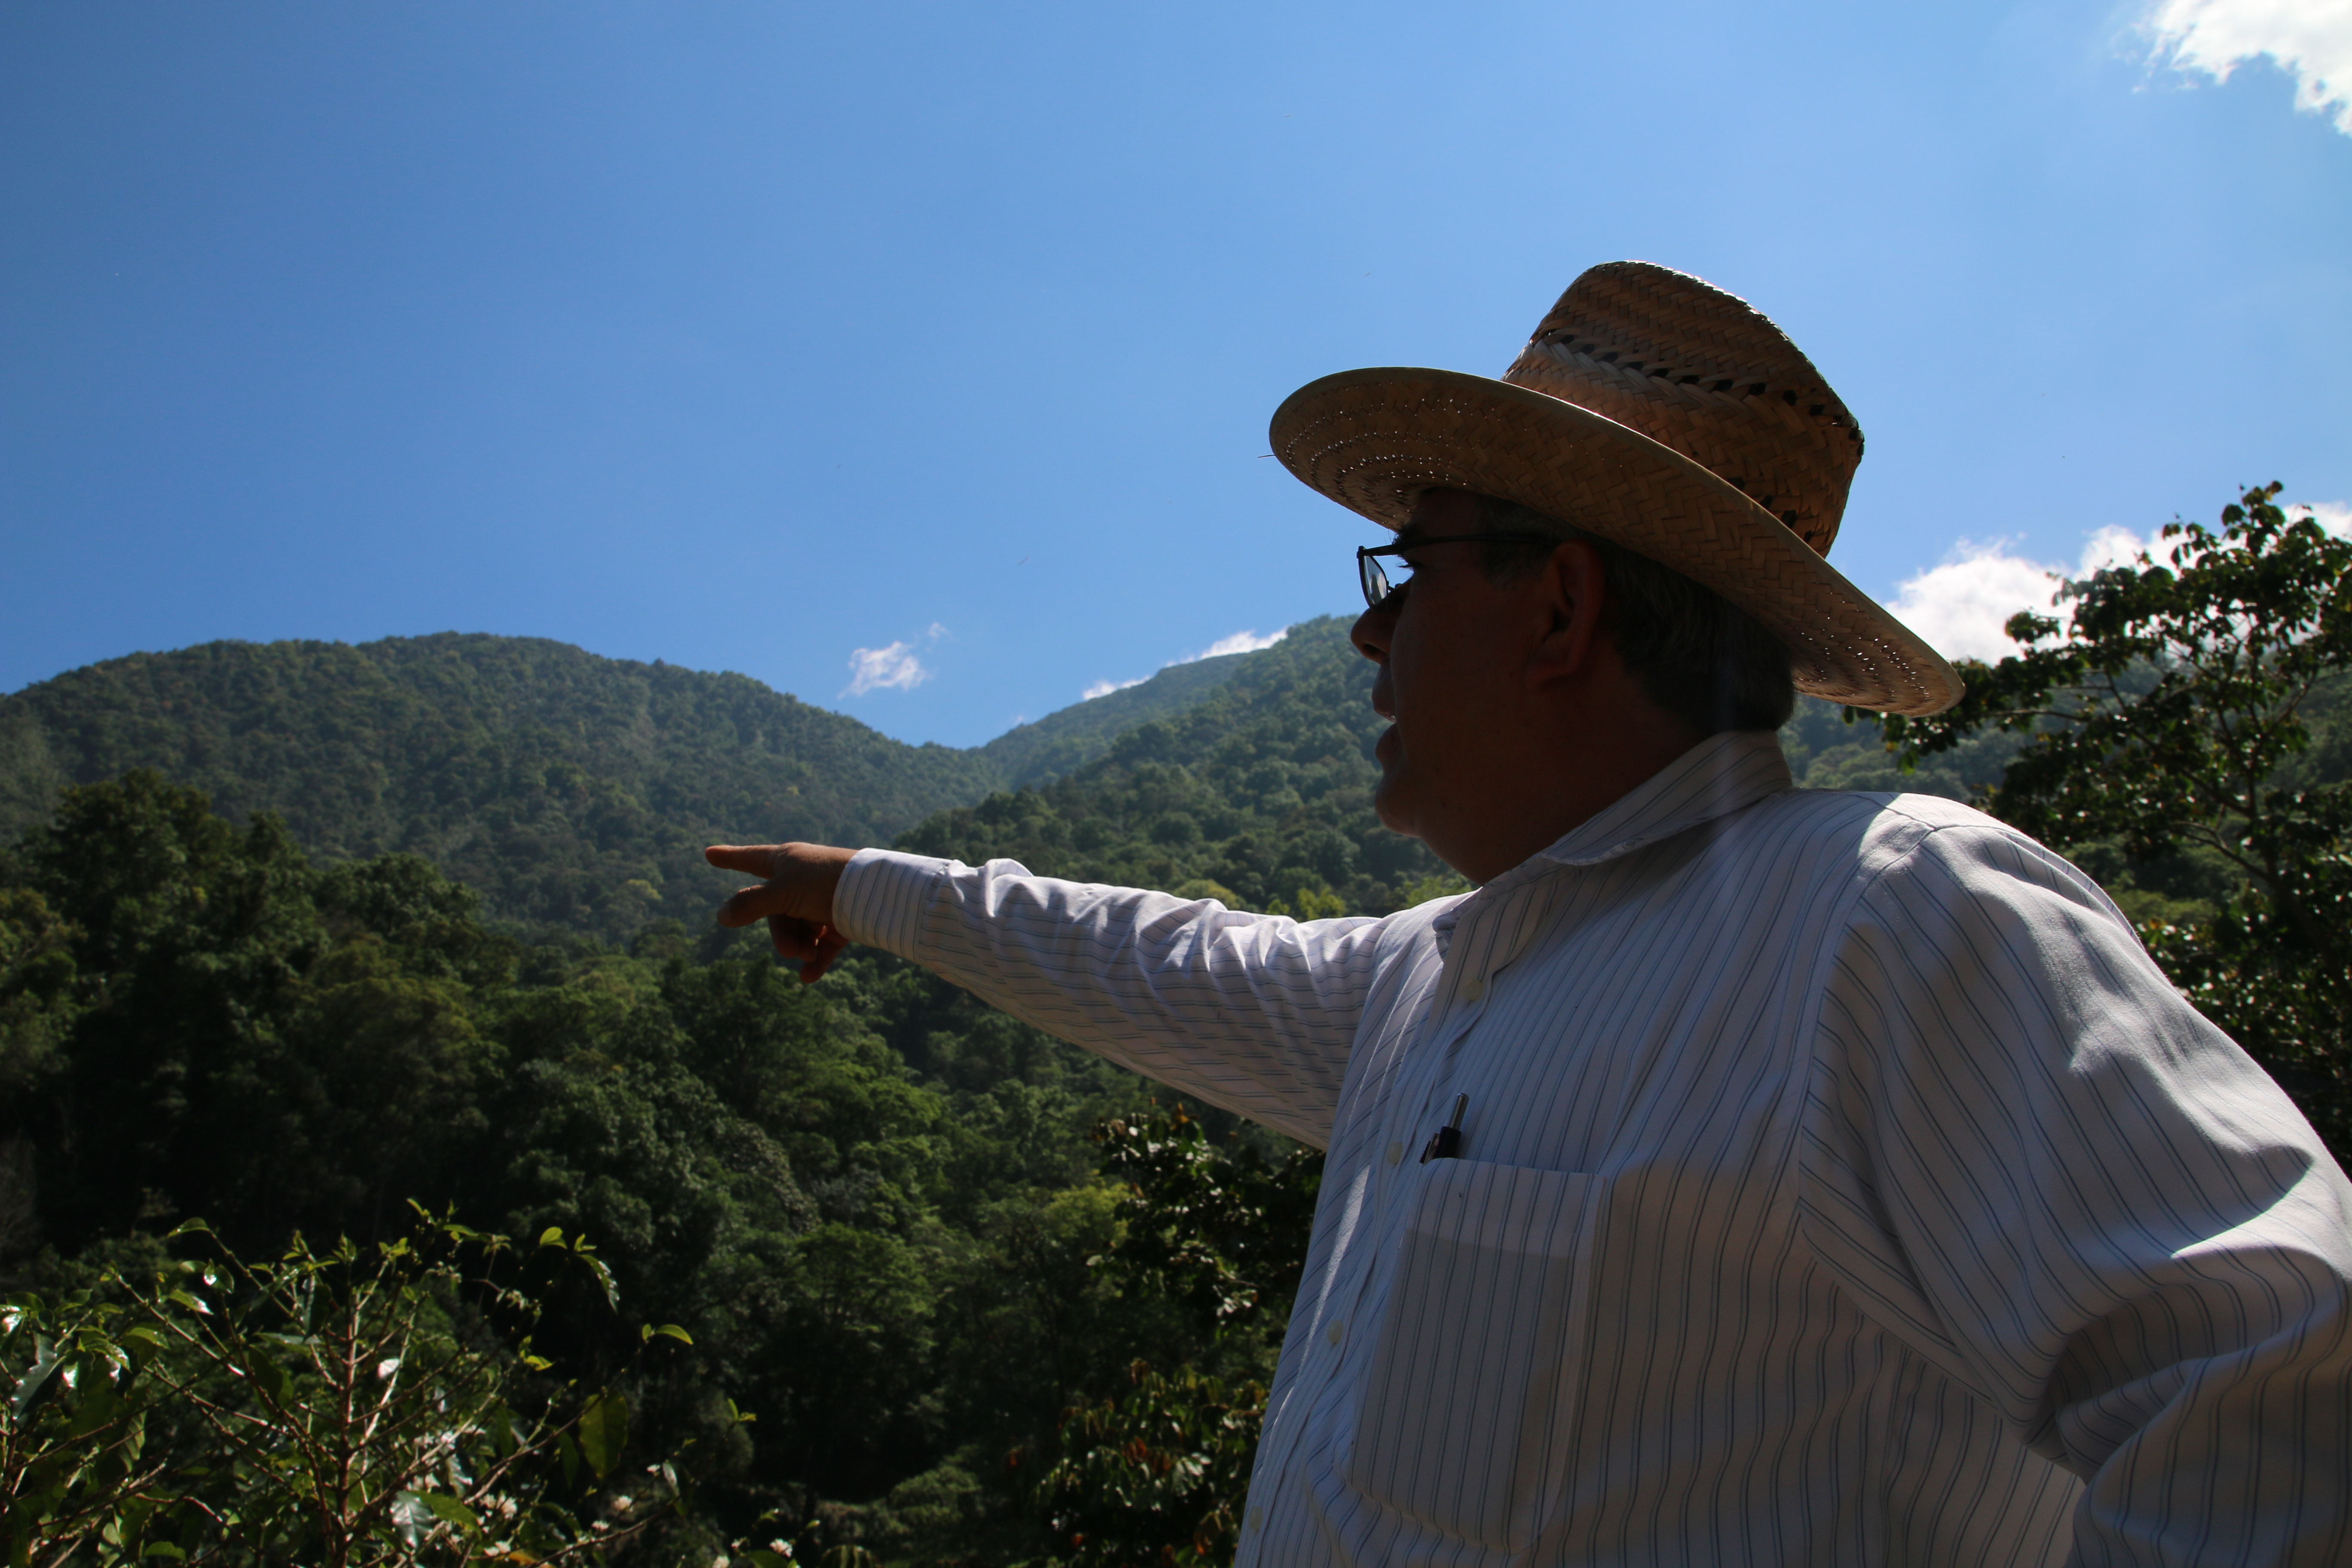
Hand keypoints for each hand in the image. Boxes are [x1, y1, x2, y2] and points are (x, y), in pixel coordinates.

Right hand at [704, 842, 857, 982]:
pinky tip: (808, 978)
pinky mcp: (842, 919)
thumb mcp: (781, 893)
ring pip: (799, 929)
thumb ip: (750, 904)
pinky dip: (816, 959)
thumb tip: (722, 916)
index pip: (750, 859)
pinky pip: (822, 943)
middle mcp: (802, 879)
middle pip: (776, 911)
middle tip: (791, 950)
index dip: (729, 858)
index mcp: (786, 861)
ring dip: (800, 946)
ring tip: (807, 957)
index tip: (709, 853)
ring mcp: (822, 899)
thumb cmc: (824, 883)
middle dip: (781, 934)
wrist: (876, 893)